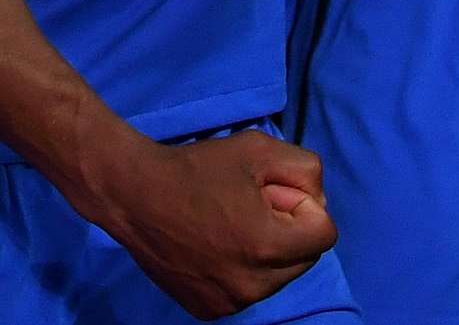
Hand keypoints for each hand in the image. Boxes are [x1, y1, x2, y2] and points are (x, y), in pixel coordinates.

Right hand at [92, 129, 334, 318]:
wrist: (134, 196)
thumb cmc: (197, 168)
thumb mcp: (260, 149)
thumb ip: (305, 171)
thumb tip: (317, 203)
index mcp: (268, 247)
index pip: (324, 233)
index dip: (302, 205)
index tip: (269, 193)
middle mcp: (252, 285)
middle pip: (304, 258)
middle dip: (288, 230)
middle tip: (249, 206)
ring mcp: (229, 303)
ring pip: (276, 277)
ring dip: (265, 252)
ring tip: (228, 225)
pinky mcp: (209, 310)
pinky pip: (246, 290)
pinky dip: (240, 270)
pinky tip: (214, 246)